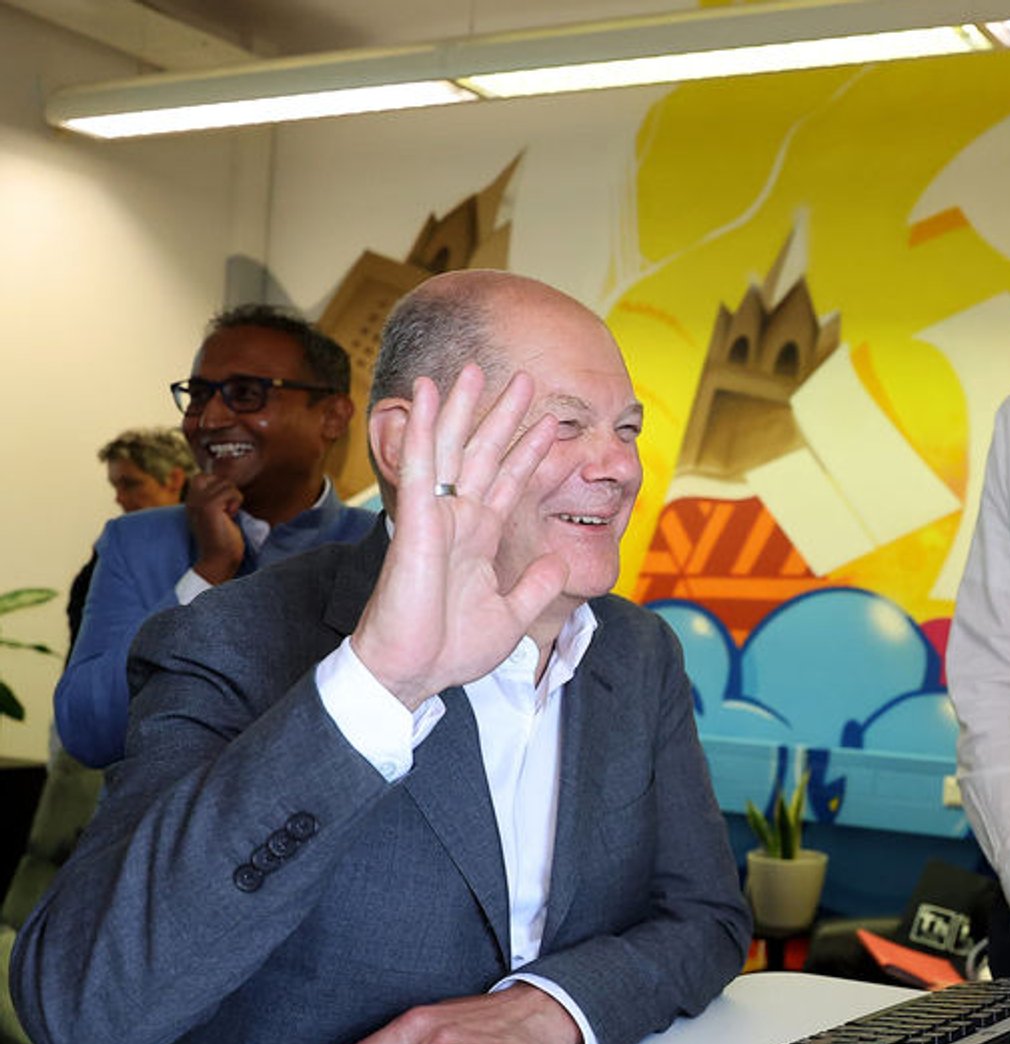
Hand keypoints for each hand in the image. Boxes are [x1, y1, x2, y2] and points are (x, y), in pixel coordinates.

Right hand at [183, 471, 244, 584]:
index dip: (219, 487)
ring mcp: (198, 503)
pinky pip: (231, 492)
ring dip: (234, 498)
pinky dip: (237, 502)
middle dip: (228, 490)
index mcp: (191, 502)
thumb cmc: (224, 541)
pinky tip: (231, 516)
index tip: (224, 507)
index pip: (204, 477)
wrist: (218, 561)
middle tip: (228, 510)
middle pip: (215, 477)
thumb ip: (217, 501)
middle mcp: (191, 501)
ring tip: (229, 515)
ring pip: (225, 483)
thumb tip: (229, 483)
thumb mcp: (217, 516)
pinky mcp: (208, 507)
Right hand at [351, 365, 565, 708]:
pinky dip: (423, 428)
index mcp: (479, 537)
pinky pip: (421, 465)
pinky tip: (426, 395)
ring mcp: (437, 516)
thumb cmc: (450, 648)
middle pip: (486, 454)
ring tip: (475, 368)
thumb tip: (559, 562)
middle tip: (524, 378)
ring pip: (453, 449)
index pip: (511, 483)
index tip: (552, 423)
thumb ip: (534, 585)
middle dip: (504, 415)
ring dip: (463, 407)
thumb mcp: (510, 614)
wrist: (413, 672)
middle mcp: (459, 519)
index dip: (531, 452)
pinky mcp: (415, 521)